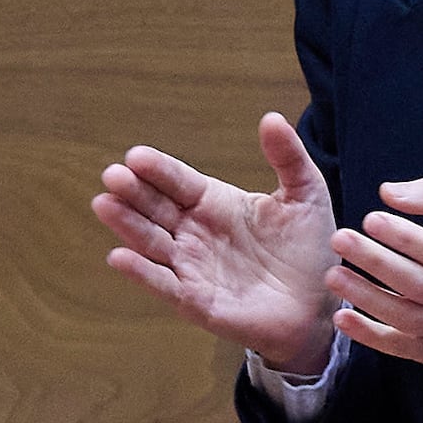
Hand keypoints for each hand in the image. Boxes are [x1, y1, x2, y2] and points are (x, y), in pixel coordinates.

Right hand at [97, 115, 341, 377]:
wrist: (318, 305)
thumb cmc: (308, 248)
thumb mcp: (305, 195)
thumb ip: (288, 158)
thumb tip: (272, 117)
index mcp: (214, 202)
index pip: (178, 181)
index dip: (158, 169)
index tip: (136, 156)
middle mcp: (194, 232)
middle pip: (155, 208)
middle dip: (132, 192)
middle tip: (112, 175)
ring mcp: (192, 267)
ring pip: (151, 243)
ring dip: (127, 226)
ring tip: (104, 205)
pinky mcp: (196, 302)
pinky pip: (164, 285)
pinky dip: (141, 273)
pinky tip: (119, 257)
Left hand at [329, 175, 422, 391]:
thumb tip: (390, 193)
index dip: (403, 236)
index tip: (371, 218)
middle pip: (416, 283)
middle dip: (375, 261)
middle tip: (340, 239)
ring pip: (404, 316)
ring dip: (364, 296)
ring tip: (333, 275)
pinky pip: (399, 347)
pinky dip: (369, 336)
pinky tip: (342, 318)